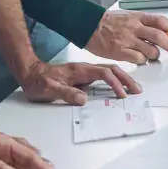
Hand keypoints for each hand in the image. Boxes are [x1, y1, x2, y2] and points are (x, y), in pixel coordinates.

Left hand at [21, 61, 141, 105]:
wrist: (29, 73)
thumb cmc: (38, 81)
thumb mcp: (49, 89)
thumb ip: (66, 93)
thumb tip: (84, 99)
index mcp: (79, 71)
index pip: (103, 74)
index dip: (114, 84)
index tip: (121, 95)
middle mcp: (84, 69)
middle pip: (111, 70)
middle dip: (126, 79)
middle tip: (137, 90)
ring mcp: (84, 73)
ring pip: (109, 72)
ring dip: (123, 79)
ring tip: (133, 89)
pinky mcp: (83, 77)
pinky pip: (104, 77)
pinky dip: (115, 81)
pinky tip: (118, 87)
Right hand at [86, 11, 167, 63]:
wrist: (88, 24)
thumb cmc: (110, 22)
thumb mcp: (130, 17)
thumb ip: (146, 25)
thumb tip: (165, 34)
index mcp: (139, 17)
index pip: (163, 22)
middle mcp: (135, 27)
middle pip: (161, 38)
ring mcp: (128, 39)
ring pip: (152, 51)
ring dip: (155, 56)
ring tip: (151, 55)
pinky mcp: (120, 51)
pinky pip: (139, 59)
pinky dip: (142, 60)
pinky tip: (138, 58)